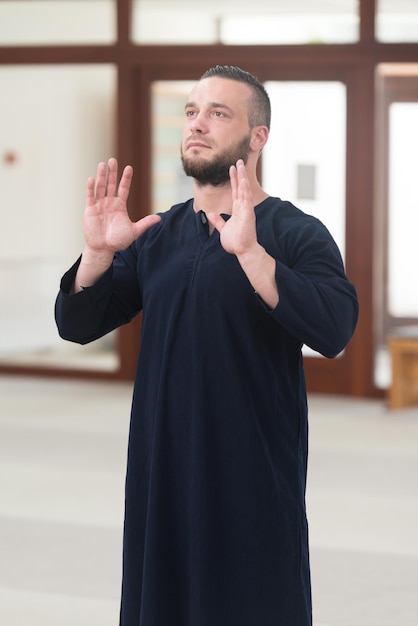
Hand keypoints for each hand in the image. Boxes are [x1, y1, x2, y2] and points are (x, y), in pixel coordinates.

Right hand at [84, 157, 160, 253]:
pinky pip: (90, 196)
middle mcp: (110, 203)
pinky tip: (92, 179)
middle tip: (113, 160)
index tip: (129, 168)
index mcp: (120, 206)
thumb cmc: (118, 241)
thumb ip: (145, 223)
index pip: (123, 189)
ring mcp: (99, 205)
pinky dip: (91, 188)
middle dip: (112, 172)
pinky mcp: (90, 210)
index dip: (126, 178)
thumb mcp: (134, 231)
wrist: (103, 249)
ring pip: (101, 187)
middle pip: (111, 184)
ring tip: (102, 164)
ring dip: (101, 176)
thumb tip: (160, 218)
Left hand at [208, 159, 278, 307]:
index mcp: (237, 210)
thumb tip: (210, 214)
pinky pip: (246, 199)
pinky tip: (243, 180)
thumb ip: (218, 221)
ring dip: (242, 177)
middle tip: (237, 161)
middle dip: (238, 174)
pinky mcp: (248, 214)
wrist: (243, 251)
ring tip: (240, 164)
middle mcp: (243, 207)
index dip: (233, 180)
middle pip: (240, 187)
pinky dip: (244, 189)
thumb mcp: (223, 229)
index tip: (232, 169)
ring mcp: (246, 209)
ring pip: (244, 189)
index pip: (235, 191)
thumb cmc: (235, 242)